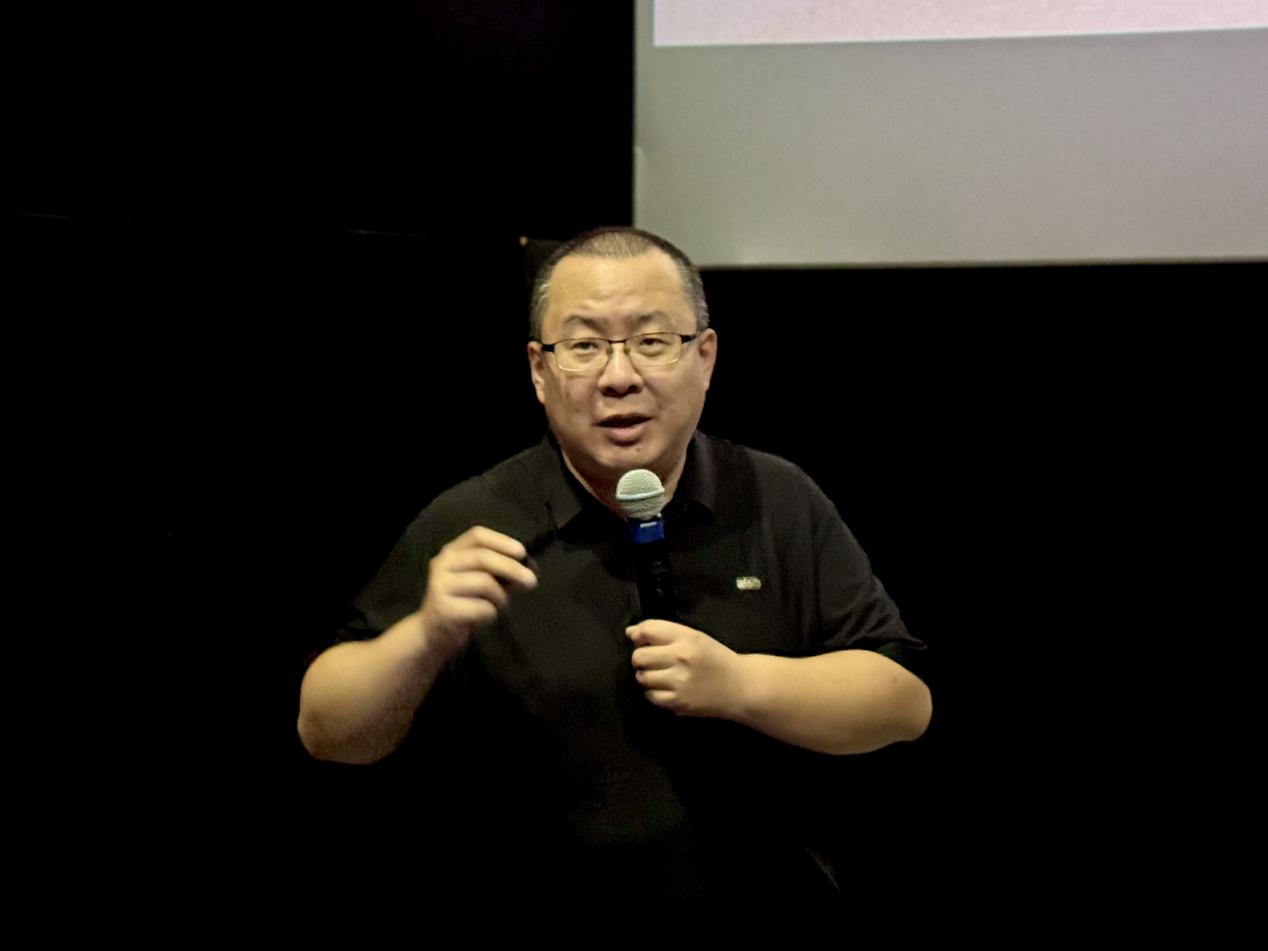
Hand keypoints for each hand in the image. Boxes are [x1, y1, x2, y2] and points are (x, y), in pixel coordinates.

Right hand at [419, 526, 536, 657]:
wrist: (433, 634)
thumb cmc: (463, 603)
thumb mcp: (479, 582)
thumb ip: (499, 572)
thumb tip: (528, 567)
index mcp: (452, 552)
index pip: (477, 535)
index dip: (501, 541)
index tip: (521, 552)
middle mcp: (442, 564)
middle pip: (483, 557)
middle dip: (511, 568)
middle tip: (532, 582)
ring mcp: (440, 586)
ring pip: (485, 583)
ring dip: (501, 597)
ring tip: (500, 606)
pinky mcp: (443, 609)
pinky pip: (481, 607)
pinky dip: (492, 614)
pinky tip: (486, 618)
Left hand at [625, 620, 747, 718]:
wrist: (739, 687)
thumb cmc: (715, 659)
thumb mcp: (695, 637)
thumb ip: (664, 633)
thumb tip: (630, 633)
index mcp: (687, 638)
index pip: (648, 630)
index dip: (638, 634)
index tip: (640, 640)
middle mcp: (681, 658)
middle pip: (639, 656)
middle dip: (641, 658)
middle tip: (653, 661)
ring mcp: (679, 682)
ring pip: (642, 677)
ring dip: (647, 676)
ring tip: (662, 675)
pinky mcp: (677, 702)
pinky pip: (650, 696)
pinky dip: (654, 692)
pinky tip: (666, 688)